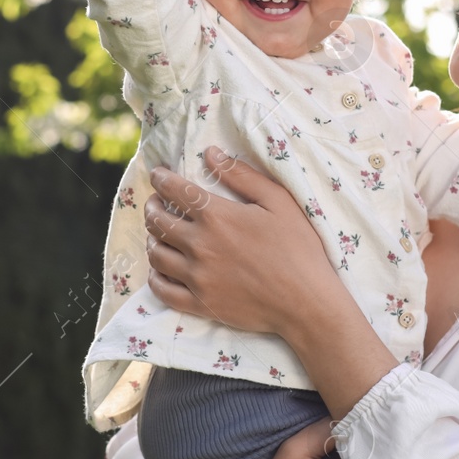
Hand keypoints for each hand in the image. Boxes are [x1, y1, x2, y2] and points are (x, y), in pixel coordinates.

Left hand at [144, 146, 333, 336]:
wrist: (307, 302)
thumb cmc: (299, 248)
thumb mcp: (278, 202)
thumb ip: (242, 175)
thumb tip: (210, 154)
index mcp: (217, 217)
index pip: (174, 190)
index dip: (160, 179)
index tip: (158, 175)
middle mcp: (200, 245)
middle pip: (158, 221)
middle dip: (152, 206)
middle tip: (155, 203)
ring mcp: (197, 277)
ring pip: (156, 254)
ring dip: (152, 239)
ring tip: (158, 233)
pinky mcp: (200, 304)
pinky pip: (162, 290)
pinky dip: (154, 277)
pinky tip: (160, 270)